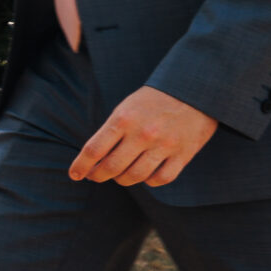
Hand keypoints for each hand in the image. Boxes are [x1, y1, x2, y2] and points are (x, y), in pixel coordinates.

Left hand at [70, 86, 218, 186]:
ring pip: (135, 177)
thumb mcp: (126, 107)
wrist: (195, 89)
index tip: (74, 174)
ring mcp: (164, 145)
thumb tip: (94, 159)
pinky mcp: (183, 154)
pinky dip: (149, 181)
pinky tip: (145, 175)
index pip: (94, 150)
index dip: (81, 166)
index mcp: (124, 119)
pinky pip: (160, 179)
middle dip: (98, 176)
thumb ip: (111, 132)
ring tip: (119, 176)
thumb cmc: (154, 100)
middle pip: (112, 168)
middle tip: (95, 176)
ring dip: (122, 180)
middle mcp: (143, 134)